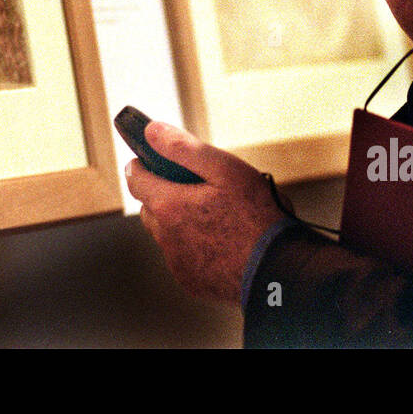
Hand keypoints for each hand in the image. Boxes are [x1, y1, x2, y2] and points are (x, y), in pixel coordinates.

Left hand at [125, 120, 287, 305]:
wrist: (277, 270)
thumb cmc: (256, 217)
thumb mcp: (225, 169)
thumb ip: (184, 148)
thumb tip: (152, 131)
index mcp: (168, 206)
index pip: (135, 179)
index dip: (141, 164)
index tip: (149, 158)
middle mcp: (165, 237)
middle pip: (150, 207)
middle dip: (163, 192)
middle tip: (193, 185)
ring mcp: (177, 262)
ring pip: (166, 233)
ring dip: (178, 220)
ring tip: (212, 213)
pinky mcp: (191, 281)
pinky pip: (182, 257)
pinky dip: (192, 246)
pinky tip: (220, 240)